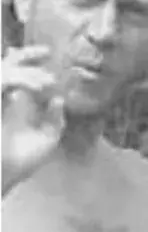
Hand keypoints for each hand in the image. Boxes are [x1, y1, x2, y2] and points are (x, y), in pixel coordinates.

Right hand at [2, 46, 63, 193]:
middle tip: (45, 54)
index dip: (27, 60)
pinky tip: (39, 88)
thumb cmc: (20, 163)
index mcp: (8, 103)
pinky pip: (3, 81)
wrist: (3, 177)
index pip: (13, 72)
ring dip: (27, 72)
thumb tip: (59, 99)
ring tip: (46, 83)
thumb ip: (54, 119)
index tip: (47, 56)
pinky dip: (22, 80)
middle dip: (25, 55)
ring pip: (4, 70)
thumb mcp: (46, 139)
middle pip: (5, 64)